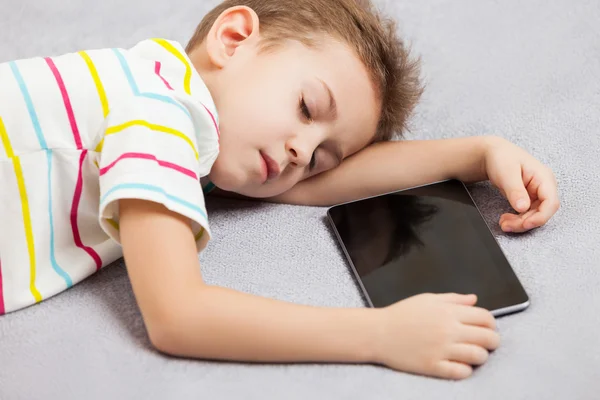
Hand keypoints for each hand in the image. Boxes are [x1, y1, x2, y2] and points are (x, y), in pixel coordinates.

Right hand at [373, 293, 499, 379]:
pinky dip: (466, 370)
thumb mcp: (427, 299)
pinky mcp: (433, 366)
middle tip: (486, 342)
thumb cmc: (401, 314)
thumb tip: (474, 300)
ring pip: (478, 356)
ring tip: (473, 354)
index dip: (491, 323)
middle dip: (492, 341)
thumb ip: (453, 299)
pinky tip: (460, 365)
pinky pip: (461, 372)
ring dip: (481, 356)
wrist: (378, 332)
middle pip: (487, 338)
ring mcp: (441, 349)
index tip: (487, 327)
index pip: (485, 317)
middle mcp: (448, 330)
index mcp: (448, 312)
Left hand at [483, 137, 559, 232]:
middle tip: (506, 225)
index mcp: (544, 177)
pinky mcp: (529, 198)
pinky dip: (517, 219)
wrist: (492, 154)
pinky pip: (527, 214)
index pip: (551, 202)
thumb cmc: (501, 157)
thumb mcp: (507, 172)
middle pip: (542, 212)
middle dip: (525, 222)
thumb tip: (523, 207)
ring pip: (534, 215)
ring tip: (503, 223)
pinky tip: (506, 219)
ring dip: (520, 223)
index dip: (540, 217)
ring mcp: (537, 193)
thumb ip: (515, 190)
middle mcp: (544, 187)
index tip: (525, 224)